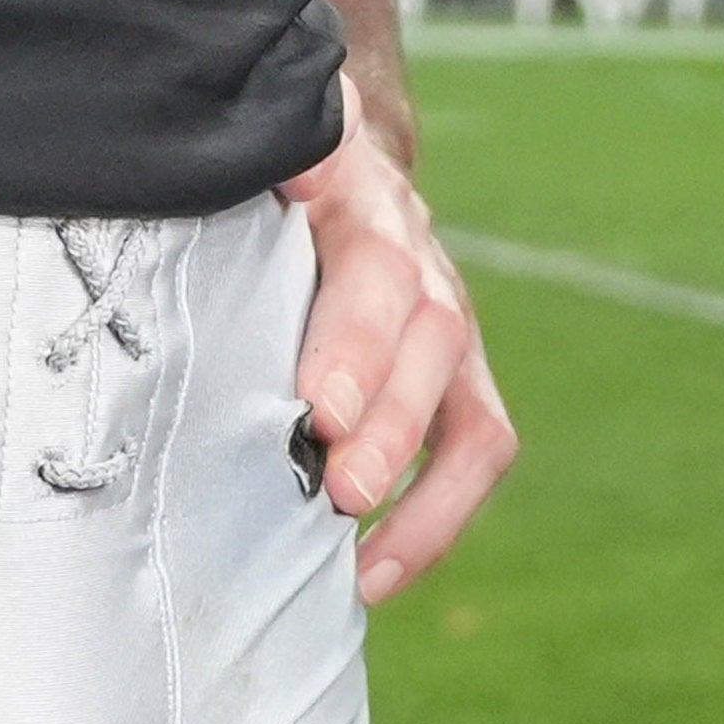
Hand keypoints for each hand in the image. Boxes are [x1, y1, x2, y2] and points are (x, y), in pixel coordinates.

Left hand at [278, 123, 518, 603]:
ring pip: (465, 400)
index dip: (357, 337)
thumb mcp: (249, 143)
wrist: (322, 159)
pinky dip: (432, 524)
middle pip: (428, 333)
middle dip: (390, 422)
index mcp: (358, 192)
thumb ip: (255, 158)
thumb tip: (261, 175)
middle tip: (340, 486)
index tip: (320, 407)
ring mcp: (446, 321)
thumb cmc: (256, 172)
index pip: (376, 261)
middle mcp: (418, 256)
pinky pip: (475, 449)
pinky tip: (372, 579)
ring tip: (360, 558)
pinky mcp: (456, 379)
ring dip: (420, 488)